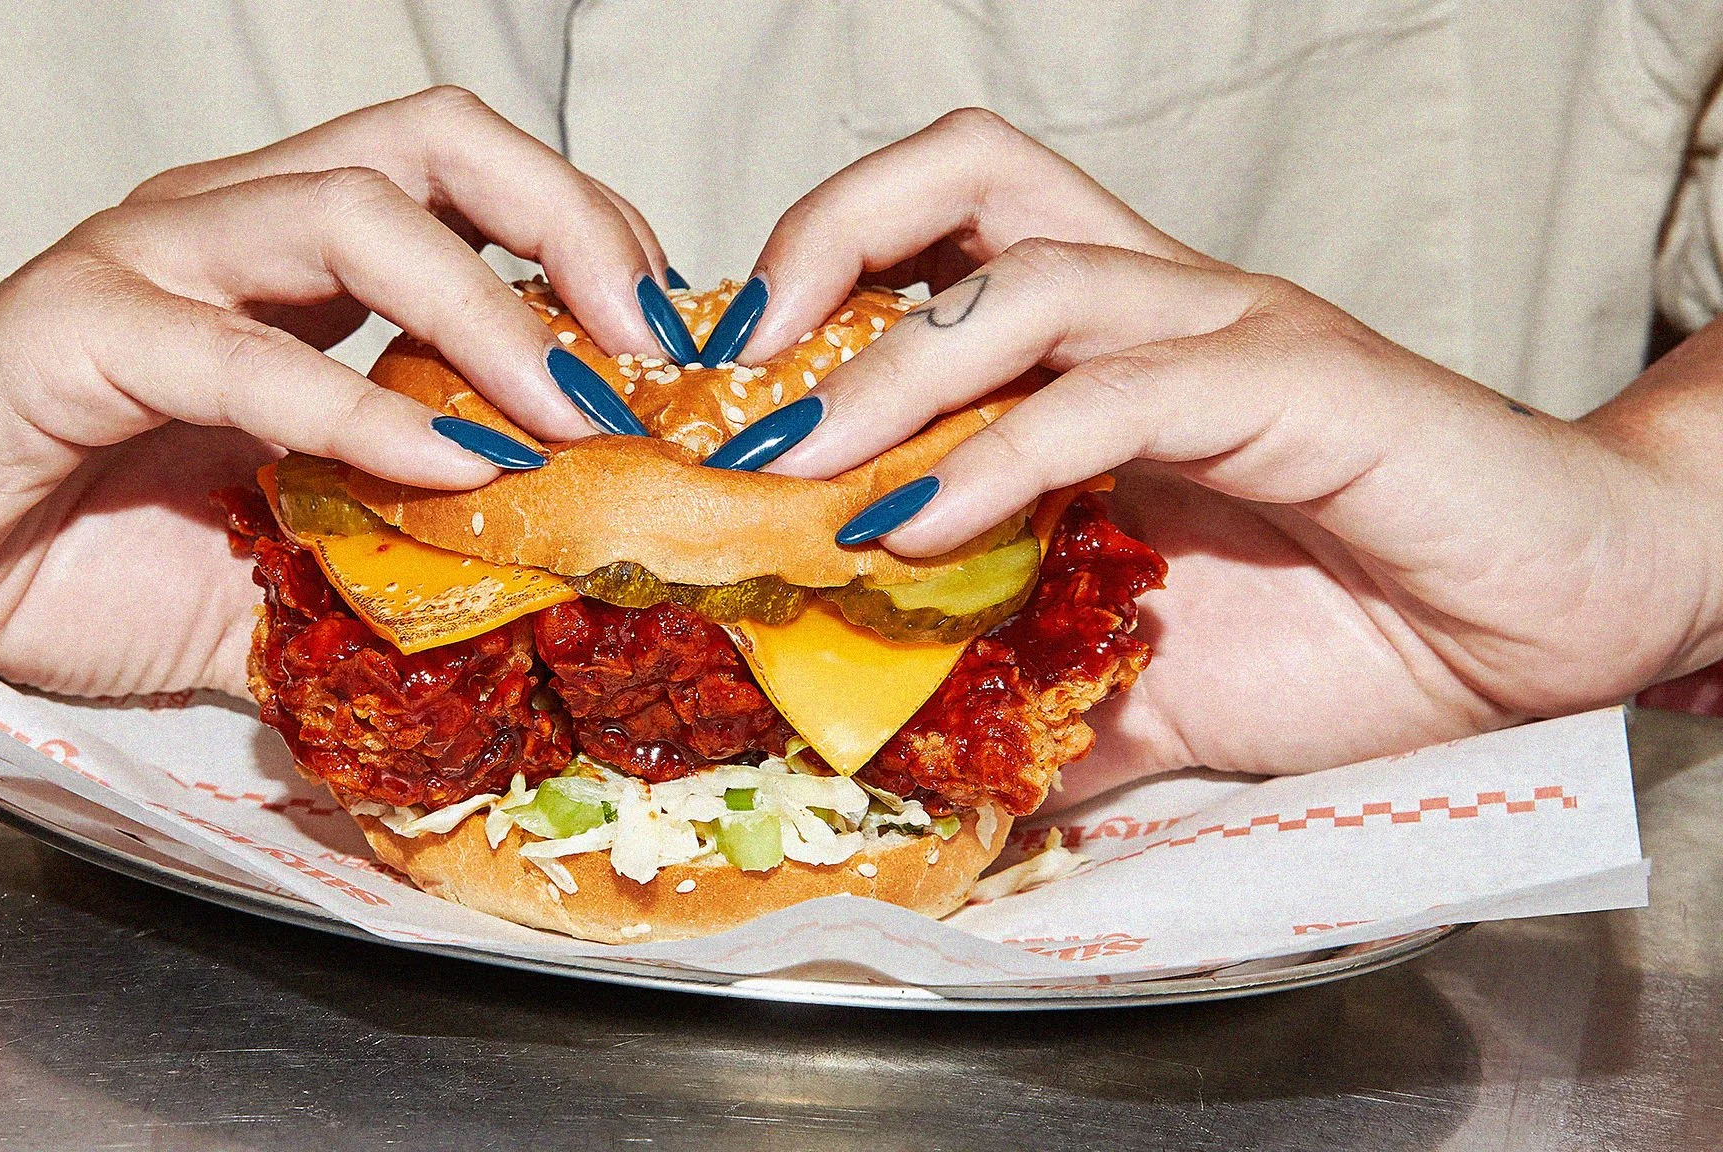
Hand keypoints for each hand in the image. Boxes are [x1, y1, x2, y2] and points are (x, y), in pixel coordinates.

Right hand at [0, 87, 679, 696]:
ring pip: (349, 212)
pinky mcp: (71, 333)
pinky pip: (233, 348)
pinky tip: (440, 468)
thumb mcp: (291, 563)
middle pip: (433, 143)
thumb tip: (550, 619)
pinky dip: (351, 404)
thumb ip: (405, 564)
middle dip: (569, 225)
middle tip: (652, 344)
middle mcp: (232, 229)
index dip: (586, 236)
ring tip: (569, 412)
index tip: (667, 345)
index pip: (471, 179)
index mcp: (293, 258)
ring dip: (486, 312)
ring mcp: (148, 263)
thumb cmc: (84, 550)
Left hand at [725, 109, 1722, 796]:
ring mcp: (1226, 334)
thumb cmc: (1354, 633)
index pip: (935, 240)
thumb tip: (906, 774)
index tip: (720, 395)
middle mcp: (1157, 309)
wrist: (1549, 633)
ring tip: (795, 465)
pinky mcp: (1297, 385)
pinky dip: (1001, 456)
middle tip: (732, 374)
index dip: (810, 288)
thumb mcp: (1139, 681)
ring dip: (885, 370)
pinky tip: (918, 531)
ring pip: (1024, 277)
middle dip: (821, 243)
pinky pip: (1118, 392)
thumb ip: (1026, 705)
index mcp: (1107, 350)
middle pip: (967, 174)